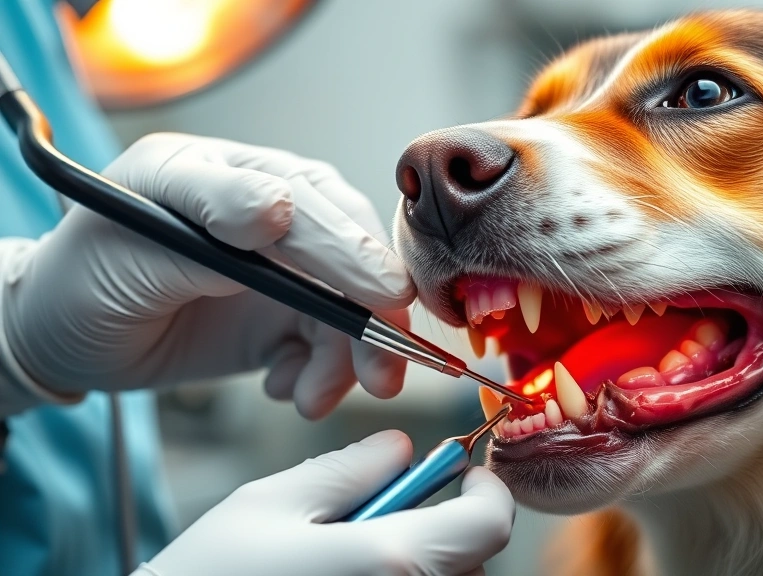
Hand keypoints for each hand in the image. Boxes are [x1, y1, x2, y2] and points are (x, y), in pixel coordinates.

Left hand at [0, 133, 414, 417]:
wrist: (65, 338)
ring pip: (349, 308)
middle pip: (352, 256)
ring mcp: (282, 267)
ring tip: (313, 398)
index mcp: (236, 171)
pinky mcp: (283, 315)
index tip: (386, 296)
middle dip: (372, 318)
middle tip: (383, 371)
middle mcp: (270, 213)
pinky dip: (322, 374)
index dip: (355, 254)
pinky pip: (329, 344)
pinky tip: (287, 386)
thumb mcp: (130, 235)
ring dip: (348, 360)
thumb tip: (280, 206)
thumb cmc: (81, 274)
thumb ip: (210, 216)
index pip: (316, 207)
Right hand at [133, 430, 514, 575]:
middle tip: (383, 511)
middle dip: (443, 525)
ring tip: (347, 556)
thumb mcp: (271, 504)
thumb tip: (399, 447)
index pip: (490, 524)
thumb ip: (348, 469)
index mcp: (390, 561)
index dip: (487, 491)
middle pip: (471, 560)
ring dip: (418, 561)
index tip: (465, 473)